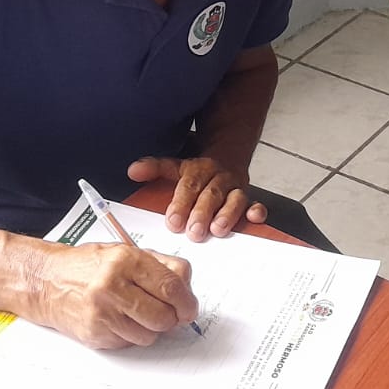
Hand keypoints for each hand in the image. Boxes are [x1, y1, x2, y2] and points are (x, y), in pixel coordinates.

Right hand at [32, 242, 197, 349]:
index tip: (190, 308)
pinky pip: (129, 343)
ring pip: (149, 335)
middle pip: (163, 315)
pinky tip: (120, 320)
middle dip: (173, 318)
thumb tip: (187, 290)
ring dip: (152, 328)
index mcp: (126, 260)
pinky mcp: (94, 334)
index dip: (187, 302)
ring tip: (139, 313)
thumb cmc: (89, 266)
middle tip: (171, 314)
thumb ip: (161, 266)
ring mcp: (102, 313)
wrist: (47, 281)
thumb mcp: (126, 252)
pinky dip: (132, 335)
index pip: (171, 287)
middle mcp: (113, 286)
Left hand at [127, 155, 266, 240]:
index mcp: (197, 170)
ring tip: (218, 230)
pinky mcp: (248, 198)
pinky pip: (255, 203)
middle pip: (210, 194)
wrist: (228, 156)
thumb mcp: (174, 166)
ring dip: (227, 215)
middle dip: (202, 214)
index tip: (173, 221)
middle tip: (194, 232)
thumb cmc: (198, 171)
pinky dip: (256, 211)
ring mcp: (234, 188)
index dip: (180, 203)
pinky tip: (253, 218)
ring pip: (234, 199)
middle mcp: (217, 177)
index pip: (188, 185)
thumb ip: (154, 168)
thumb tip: (132, 170)